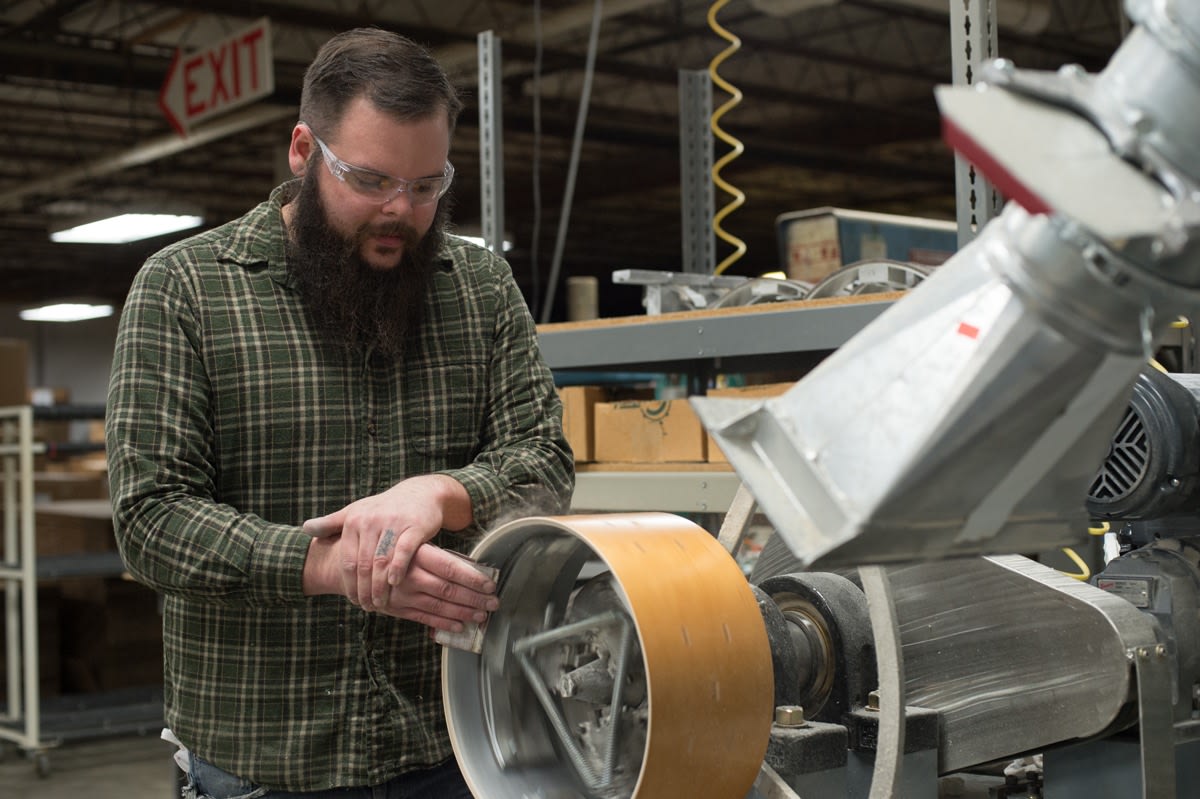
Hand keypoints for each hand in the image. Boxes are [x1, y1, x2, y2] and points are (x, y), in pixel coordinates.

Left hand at [301, 474, 476, 612]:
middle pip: (364, 565)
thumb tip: (305, 529)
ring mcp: (393, 523)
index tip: (353, 600)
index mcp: (354, 520)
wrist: (420, 494)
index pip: (347, 560)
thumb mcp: (357, 511)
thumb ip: (331, 522)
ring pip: (381, 561)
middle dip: (364, 590)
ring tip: (380, 603)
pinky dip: (398, 569)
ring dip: (380, 586)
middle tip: (367, 607)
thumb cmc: (385, 508)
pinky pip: (403, 551)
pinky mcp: (414, 526)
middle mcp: (371, 520)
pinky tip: (394, 583)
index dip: (349, 584)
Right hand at [304, 537, 497, 630]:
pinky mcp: (395, 608)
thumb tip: (468, 563)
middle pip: (448, 588)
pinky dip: (442, 622)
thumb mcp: (406, 538)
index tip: (490, 583)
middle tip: (494, 602)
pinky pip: (423, 618)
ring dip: (463, 612)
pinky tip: (460, 626)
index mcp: (414, 554)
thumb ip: (433, 552)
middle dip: (473, 597)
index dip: (472, 577)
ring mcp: (401, 595)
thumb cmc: (384, 543)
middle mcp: (408, 575)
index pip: (449, 567)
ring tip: (483, 615)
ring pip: (438, 605)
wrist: (343, 561)